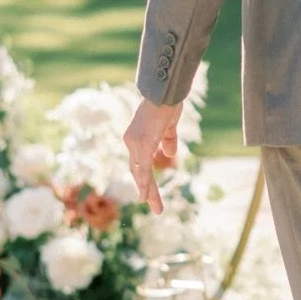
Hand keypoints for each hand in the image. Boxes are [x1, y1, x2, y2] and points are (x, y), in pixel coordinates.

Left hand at [123, 98, 182, 214]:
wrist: (164, 91)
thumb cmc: (167, 102)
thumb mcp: (169, 125)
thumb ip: (168, 141)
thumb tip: (169, 155)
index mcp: (136, 138)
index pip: (140, 164)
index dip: (145, 179)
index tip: (148, 195)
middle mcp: (131, 142)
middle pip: (138, 172)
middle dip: (148, 190)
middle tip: (157, 208)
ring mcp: (134, 143)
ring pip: (141, 173)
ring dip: (149, 192)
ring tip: (156, 208)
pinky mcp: (141, 144)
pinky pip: (143, 169)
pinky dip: (144, 184)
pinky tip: (145, 197)